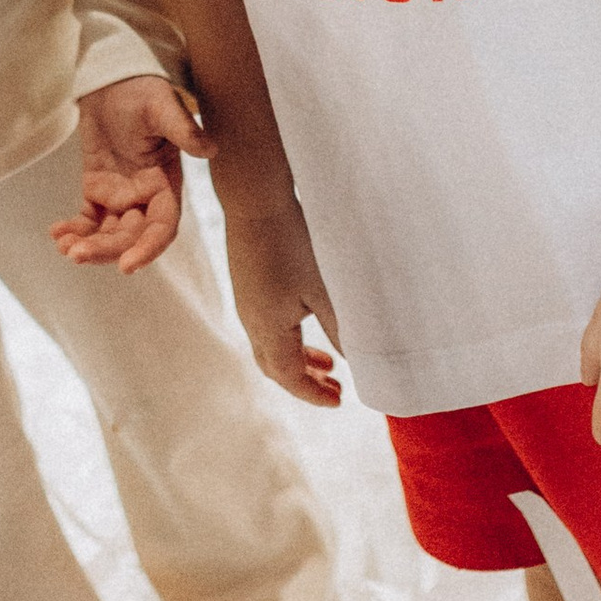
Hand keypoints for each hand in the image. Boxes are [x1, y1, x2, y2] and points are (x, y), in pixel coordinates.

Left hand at [53, 73, 194, 272]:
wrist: (113, 77)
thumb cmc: (143, 89)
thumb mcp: (162, 107)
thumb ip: (182, 129)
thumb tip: (210, 149)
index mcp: (166, 183)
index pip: (163, 226)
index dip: (149, 248)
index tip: (128, 265)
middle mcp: (146, 196)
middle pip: (130, 236)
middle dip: (106, 250)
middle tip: (76, 255)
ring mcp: (121, 194)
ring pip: (108, 233)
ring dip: (88, 245)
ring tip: (64, 246)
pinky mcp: (97, 188)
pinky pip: (88, 218)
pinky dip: (74, 229)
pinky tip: (57, 232)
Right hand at [224, 197, 340, 406]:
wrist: (254, 201)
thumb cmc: (291, 242)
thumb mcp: (323, 289)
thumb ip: (339, 328)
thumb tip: (354, 360)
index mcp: (269, 329)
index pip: (289, 377)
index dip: (313, 394)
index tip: (338, 400)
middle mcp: (252, 321)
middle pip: (275, 368)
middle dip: (305, 382)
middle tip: (334, 388)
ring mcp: (246, 303)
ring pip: (270, 347)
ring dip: (298, 360)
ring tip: (327, 363)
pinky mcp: (247, 286)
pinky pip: (265, 327)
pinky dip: (288, 339)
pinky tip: (306, 322)